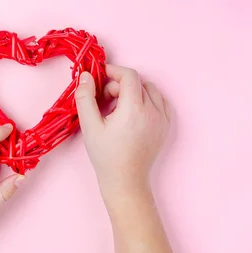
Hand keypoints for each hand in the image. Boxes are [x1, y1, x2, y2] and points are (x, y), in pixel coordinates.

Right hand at [75, 65, 170, 210]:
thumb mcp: (89, 126)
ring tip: (119, 108)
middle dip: (120, 84)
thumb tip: (86, 75)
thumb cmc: (106, 155)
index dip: (113, 72)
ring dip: (134, 91)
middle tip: (105, 100)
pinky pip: (161, 102)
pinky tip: (135, 112)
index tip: (100, 79)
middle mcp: (153, 111)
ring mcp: (162, 119)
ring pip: (150, 90)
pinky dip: (148, 100)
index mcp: (134, 109)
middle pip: (138, 82)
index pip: (129, 75)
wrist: (126, 180)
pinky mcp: (166, 126)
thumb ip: (85, 97)